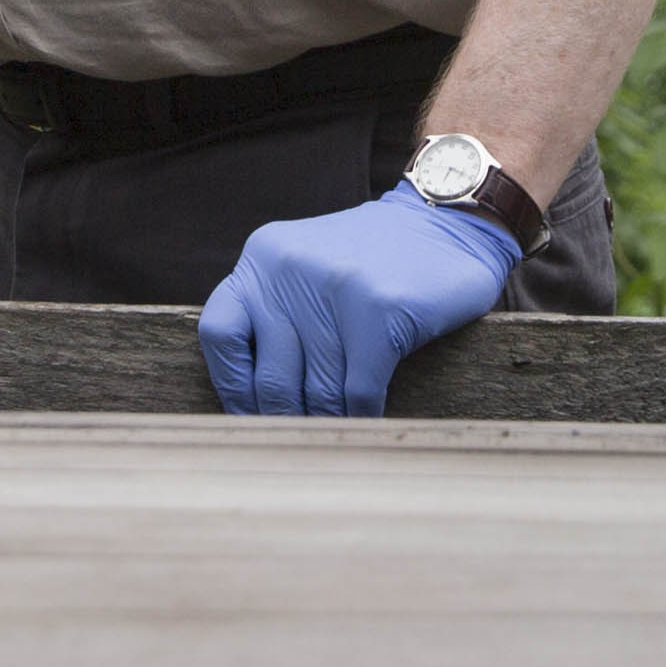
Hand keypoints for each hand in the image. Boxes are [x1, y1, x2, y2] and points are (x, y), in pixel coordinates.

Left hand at [198, 185, 519, 416]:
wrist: (445, 225)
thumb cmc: (371, 263)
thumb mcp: (303, 268)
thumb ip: (273, 315)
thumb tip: (253, 407)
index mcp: (262, 258)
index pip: (220, 334)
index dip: (234, 388)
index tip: (253, 418)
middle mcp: (290, 269)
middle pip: (271, 379)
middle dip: (288, 420)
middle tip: (302, 441)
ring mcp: (336, 288)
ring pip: (318, 393)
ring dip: (330, 424)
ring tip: (337, 435)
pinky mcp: (381, 311)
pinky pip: (359, 393)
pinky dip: (362, 417)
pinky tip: (368, 420)